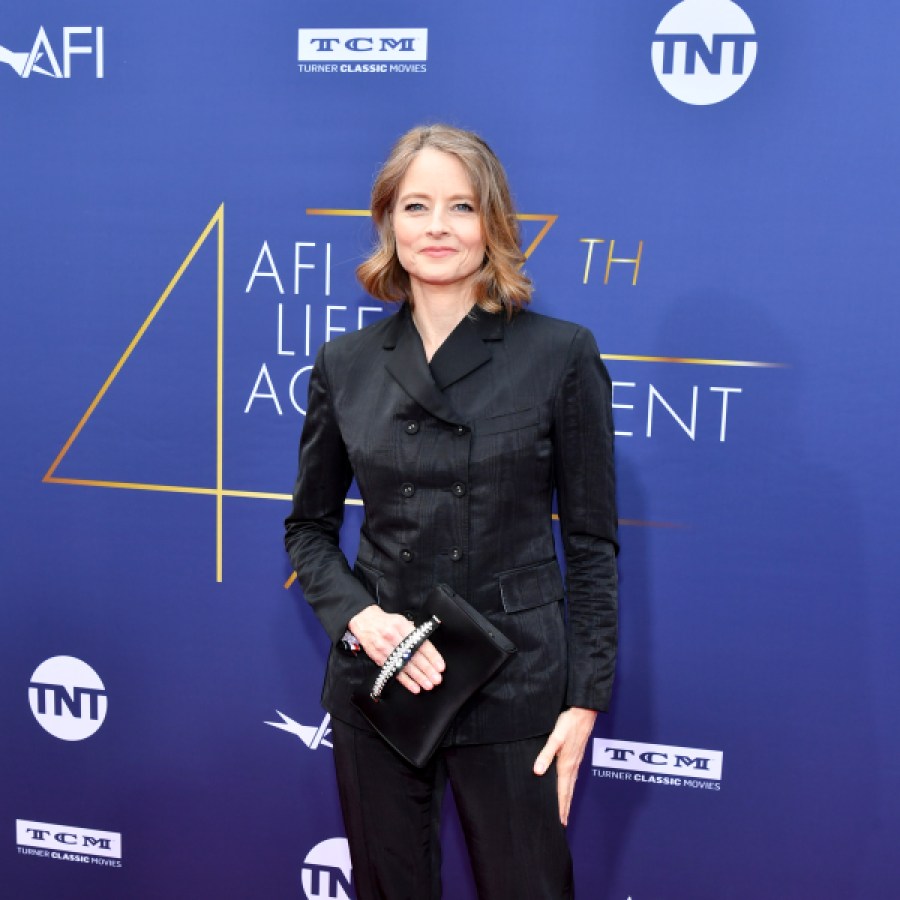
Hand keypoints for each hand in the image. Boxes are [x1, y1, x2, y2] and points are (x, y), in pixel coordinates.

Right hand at [347, 605, 444, 693]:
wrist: (365, 622)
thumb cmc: (387, 622)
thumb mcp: (402, 620)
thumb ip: (414, 632)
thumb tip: (429, 645)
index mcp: (402, 626)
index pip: (420, 643)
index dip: (432, 656)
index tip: (440, 666)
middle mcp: (393, 638)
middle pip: (413, 656)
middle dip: (427, 669)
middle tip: (437, 679)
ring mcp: (385, 649)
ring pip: (405, 666)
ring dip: (418, 677)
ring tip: (429, 685)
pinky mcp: (379, 659)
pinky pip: (394, 672)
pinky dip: (405, 681)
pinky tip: (415, 687)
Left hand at [533, 707, 597, 825]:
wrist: (585, 711)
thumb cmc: (569, 723)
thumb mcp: (555, 737)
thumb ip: (546, 754)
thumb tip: (537, 771)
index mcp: (566, 765)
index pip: (562, 791)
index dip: (560, 807)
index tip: (559, 822)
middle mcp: (572, 766)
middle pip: (568, 792)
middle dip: (565, 808)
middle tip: (562, 824)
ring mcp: (576, 761)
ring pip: (571, 785)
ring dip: (568, 799)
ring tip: (565, 811)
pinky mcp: (577, 755)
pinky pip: (573, 777)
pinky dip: (570, 787)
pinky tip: (568, 787)